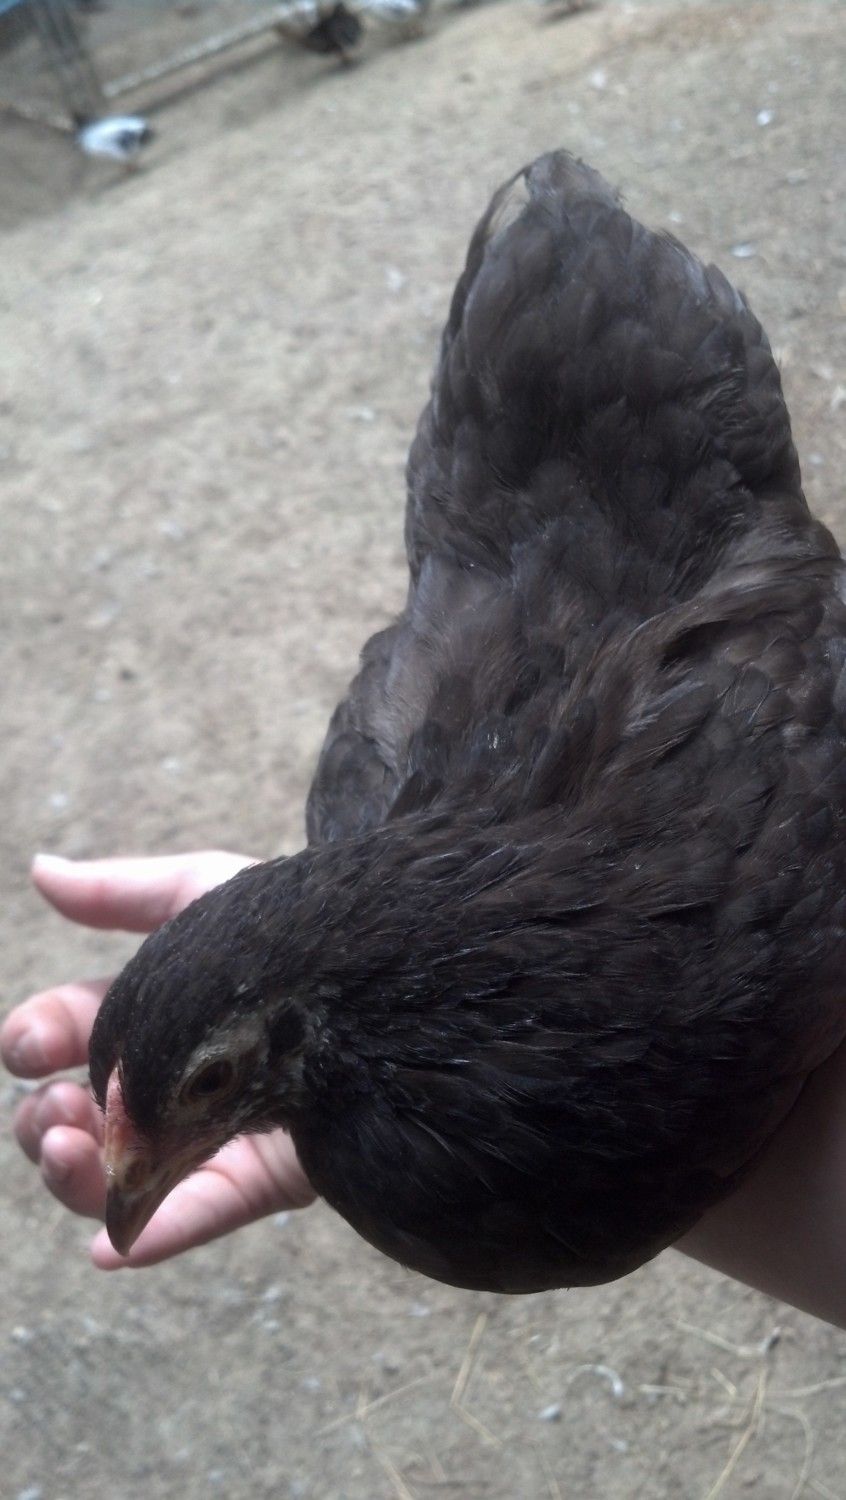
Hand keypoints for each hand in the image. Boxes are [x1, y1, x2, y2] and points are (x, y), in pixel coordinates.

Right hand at [1, 852, 315, 1268]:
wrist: (388, 959)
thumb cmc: (294, 920)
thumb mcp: (205, 893)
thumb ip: (124, 891)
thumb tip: (40, 870)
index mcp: (154, 1012)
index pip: (75, 1033)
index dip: (40, 1038)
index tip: (27, 1044)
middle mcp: (176, 1077)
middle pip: (88, 1117)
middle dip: (46, 1120)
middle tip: (54, 1113)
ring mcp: (221, 1129)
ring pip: (129, 1174)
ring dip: (79, 1176)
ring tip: (70, 1153)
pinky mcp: (275, 1173)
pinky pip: (210, 1210)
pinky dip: (160, 1231)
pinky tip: (115, 1245)